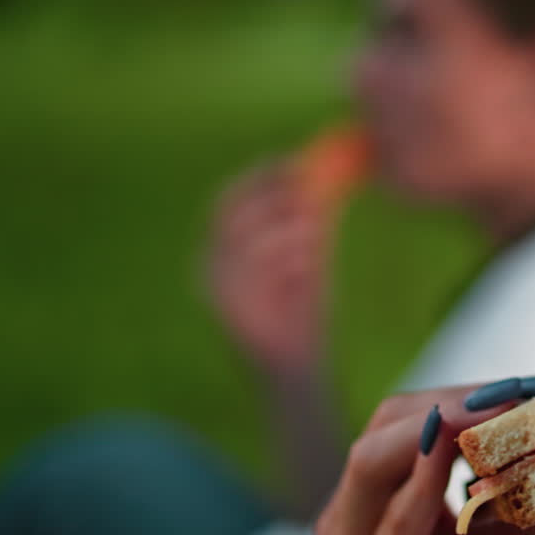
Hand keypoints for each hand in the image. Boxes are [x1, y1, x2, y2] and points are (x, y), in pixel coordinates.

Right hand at [208, 127, 369, 373]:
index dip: (262, 176)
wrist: (296, 372)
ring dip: (287, 227)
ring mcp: (216, 288)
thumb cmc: (301, 315)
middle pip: (231, 209)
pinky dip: (287, 258)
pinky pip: (258, 270)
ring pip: (247, 235)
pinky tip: (308, 264)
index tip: (296, 162)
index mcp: (222, 250)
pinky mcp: (231, 309)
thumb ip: (310, 224)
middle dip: (272, 194)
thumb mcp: (307, 260)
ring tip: (315, 236)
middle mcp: (210, 265)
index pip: (232, 198)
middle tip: (310, 189)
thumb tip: (324, 181)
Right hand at [316, 389, 534, 534]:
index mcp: (383, 504)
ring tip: (502, 412)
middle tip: (523, 389)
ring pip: (374, 465)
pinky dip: (418, 493)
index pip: (409, 420)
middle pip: (386, 428)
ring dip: (439, 430)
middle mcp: (354, 525)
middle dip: (454, 401)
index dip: (468, 394)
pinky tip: (450, 462)